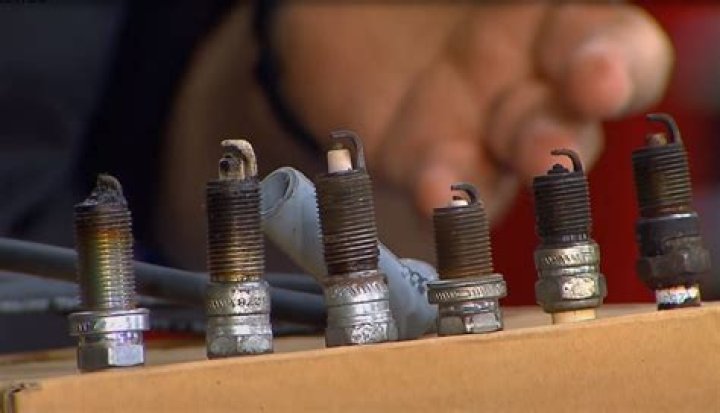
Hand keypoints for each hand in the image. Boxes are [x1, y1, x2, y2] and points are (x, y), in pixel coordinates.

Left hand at [275, 2, 672, 218]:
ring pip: (515, 168)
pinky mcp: (424, 163)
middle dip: (562, 139)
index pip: (613, 47)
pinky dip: (445, 195)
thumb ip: (503, 1)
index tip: (599, 81)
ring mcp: (478, 129)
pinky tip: (435, 194)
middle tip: (545, 152)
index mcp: (551, 21)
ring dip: (513, 180)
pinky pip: (446, 189)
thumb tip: (530, 6)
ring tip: (498, 180)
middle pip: (569, 121)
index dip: (619, 66)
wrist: (339, 18)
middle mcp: (527, 81)